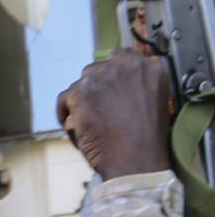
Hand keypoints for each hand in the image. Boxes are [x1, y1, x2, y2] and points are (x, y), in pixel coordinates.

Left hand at [57, 50, 170, 179]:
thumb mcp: (152, 102)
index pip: (120, 58)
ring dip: (80, 102)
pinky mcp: (81, 93)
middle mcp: (125, 66)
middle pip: (96, 70)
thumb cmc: (145, 140)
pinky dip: (65, 113)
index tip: (106, 90)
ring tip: (88, 123)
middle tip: (96, 111)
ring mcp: (102, 78)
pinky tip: (75, 128)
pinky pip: (64, 99)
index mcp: (149, 67)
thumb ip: (135, 87)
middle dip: (94, 90)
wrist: (137, 158)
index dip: (110, 77)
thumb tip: (112, 88)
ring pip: (80, 85)